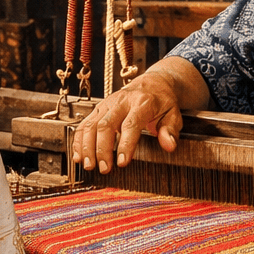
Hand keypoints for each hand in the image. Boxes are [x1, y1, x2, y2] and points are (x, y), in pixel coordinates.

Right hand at [70, 75, 184, 173]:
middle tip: (104, 169)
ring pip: (91, 124)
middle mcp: (121, 101)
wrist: (151, 84)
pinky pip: (84, 124)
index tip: (122, 163)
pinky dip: (79, 140)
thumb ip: (170, 131)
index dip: (125, 144)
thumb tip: (169, 145)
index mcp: (142, 102)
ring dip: (87, 147)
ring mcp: (107, 104)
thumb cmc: (162, 102)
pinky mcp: (98, 108)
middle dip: (102, 149)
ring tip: (89, 165)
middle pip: (105, 125)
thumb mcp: (174, 115)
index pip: (131, 124)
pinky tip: (79, 155)